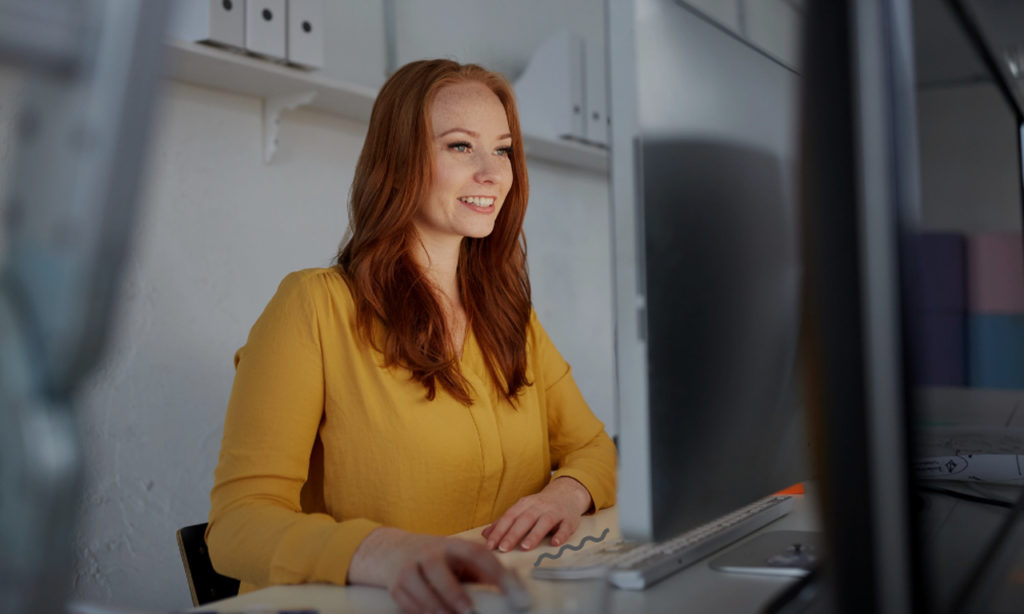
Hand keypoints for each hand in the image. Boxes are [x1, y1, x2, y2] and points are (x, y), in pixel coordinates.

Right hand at [349, 527, 524, 613]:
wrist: (393, 549)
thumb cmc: (438, 558)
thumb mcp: (460, 558)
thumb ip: (484, 571)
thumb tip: (517, 587)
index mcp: (453, 545)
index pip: (477, 554)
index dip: (496, 572)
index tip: (513, 593)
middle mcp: (430, 553)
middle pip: (436, 568)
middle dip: (452, 591)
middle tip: (468, 610)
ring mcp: (409, 567)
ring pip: (417, 585)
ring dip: (434, 605)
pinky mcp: (396, 583)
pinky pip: (405, 600)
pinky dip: (418, 611)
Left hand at [482, 477, 592, 551]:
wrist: (567, 494)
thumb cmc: (540, 506)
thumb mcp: (522, 510)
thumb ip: (504, 522)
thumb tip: (485, 535)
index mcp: (524, 504)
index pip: (509, 517)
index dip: (499, 531)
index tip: (490, 545)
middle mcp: (539, 507)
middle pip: (524, 519)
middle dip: (513, 534)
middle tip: (503, 549)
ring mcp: (554, 512)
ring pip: (544, 522)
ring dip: (534, 534)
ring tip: (525, 547)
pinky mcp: (569, 519)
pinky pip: (565, 526)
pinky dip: (561, 535)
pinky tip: (555, 543)